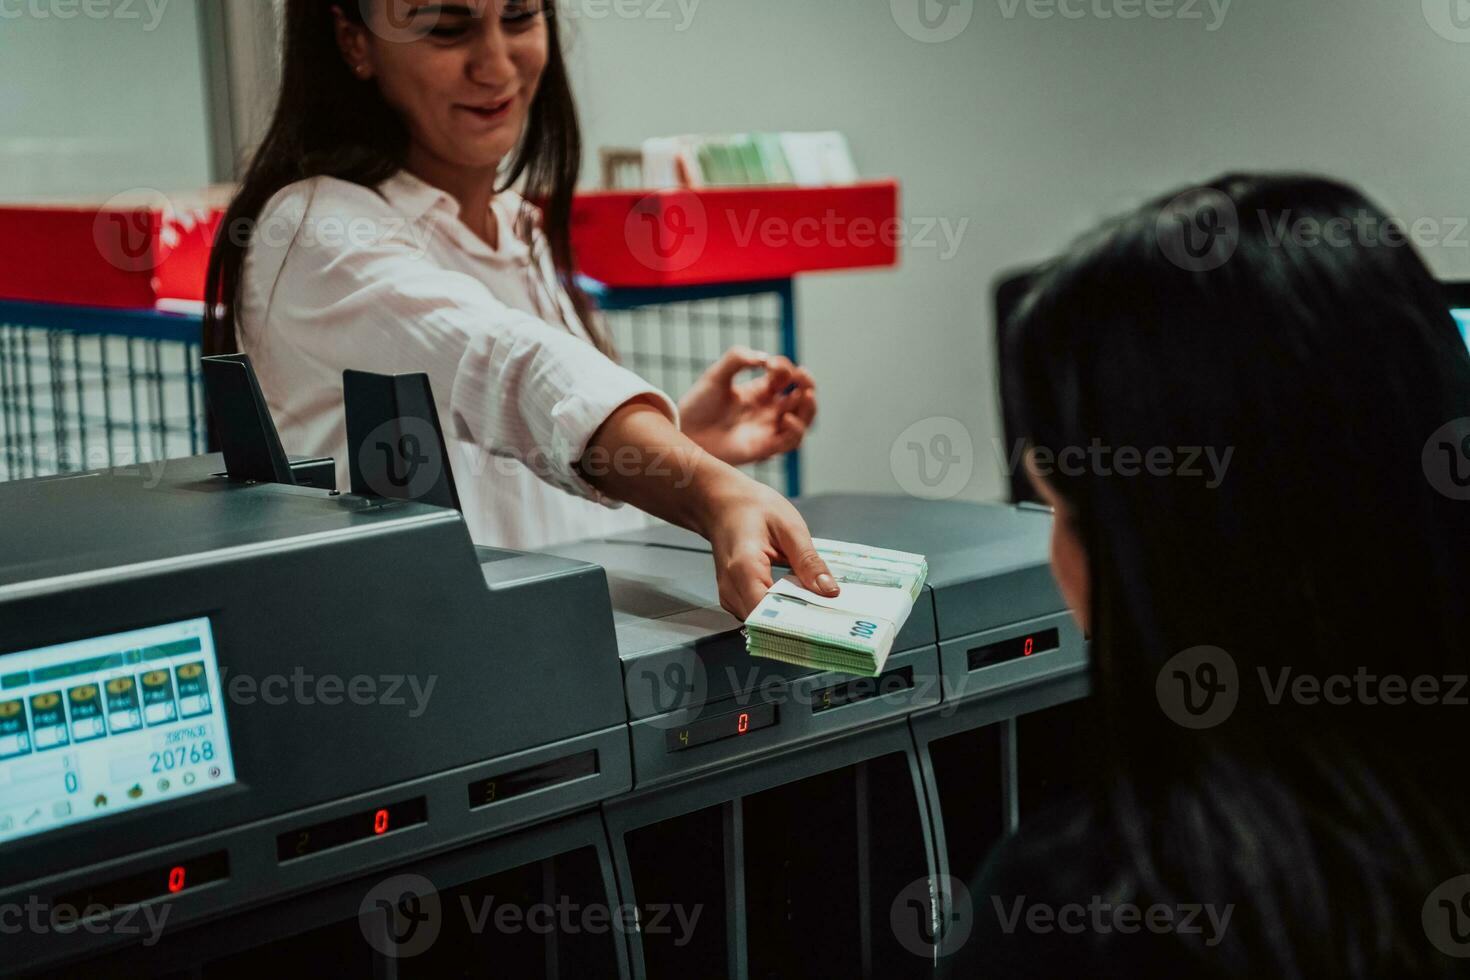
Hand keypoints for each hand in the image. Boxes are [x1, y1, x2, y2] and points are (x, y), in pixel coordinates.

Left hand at [679, 347, 817, 466]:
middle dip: (807, 383)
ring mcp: (768, 428)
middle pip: (802, 397)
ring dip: (810, 407)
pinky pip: (791, 441)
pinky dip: (796, 429)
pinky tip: (785, 417)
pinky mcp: (765, 447)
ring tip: (806, 394)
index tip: (769, 364)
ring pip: (804, 420)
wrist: (685, 432)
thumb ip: (738, 358)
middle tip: (802, 375)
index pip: (785, 376)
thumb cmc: (698, 405)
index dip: (784, 366)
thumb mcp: (716, 375)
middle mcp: (768, 409)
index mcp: (760, 390)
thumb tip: (764, 358)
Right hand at [694, 471, 840, 619]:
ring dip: (789, 619)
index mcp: (744, 568)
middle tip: (830, 616)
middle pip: (766, 622)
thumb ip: (809, 561)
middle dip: (798, 622)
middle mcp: (731, 588)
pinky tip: (798, 601)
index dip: (796, 622)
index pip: (767, 613)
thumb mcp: (789, 527)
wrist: (722, 504)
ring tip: (816, 608)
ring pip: (762, 623)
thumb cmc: (752, 508)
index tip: (824, 622)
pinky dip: (779, 612)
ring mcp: (729, 596)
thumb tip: (830, 591)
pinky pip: (758, 615)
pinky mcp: (733, 599)